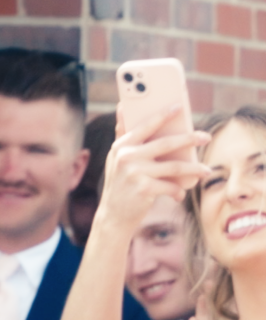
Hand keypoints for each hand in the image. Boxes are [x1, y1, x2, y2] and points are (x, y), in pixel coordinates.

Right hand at [93, 105, 211, 236]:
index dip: (163, 115)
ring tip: (206, 170)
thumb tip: (122, 105)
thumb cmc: (121, 182)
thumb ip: (122, 134)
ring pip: (174, 166)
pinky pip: (170, 186)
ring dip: (194, 168)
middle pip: (166, 144)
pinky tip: (181, 193)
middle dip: (189, 139)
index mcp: (121, 146)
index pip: (146, 126)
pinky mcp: (143, 189)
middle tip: (206, 137)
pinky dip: (178, 191)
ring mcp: (134, 173)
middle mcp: (126, 157)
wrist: (113, 214)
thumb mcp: (118, 158)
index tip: (179, 106)